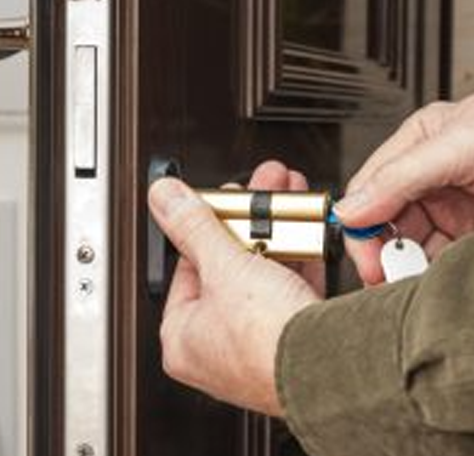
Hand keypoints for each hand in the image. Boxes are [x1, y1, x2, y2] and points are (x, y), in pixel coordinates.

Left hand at [148, 175, 318, 415]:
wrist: (330, 371)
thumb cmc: (267, 341)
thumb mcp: (224, 268)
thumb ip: (193, 227)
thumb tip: (164, 198)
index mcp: (183, 335)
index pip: (187, 265)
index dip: (205, 226)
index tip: (220, 201)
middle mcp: (216, 345)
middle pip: (227, 267)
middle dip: (248, 223)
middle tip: (256, 194)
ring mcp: (254, 343)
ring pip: (262, 276)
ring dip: (276, 236)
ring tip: (285, 204)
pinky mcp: (289, 340)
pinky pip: (288, 290)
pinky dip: (296, 262)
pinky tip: (305, 236)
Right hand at [335, 94, 473, 284]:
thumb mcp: (458, 145)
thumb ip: (397, 177)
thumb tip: (349, 210)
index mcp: (416, 146)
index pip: (368, 191)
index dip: (361, 228)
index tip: (367, 262)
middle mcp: (428, 177)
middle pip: (385, 222)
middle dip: (384, 253)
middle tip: (388, 278)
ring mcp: (452, 206)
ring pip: (411, 244)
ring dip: (408, 267)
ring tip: (412, 282)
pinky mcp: (470, 232)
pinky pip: (439, 258)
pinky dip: (432, 273)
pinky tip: (432, 279)